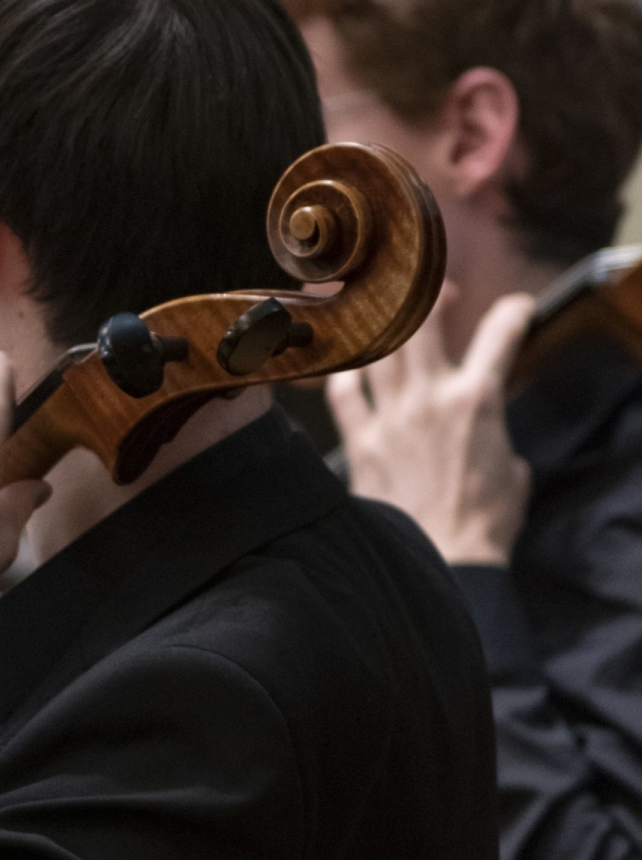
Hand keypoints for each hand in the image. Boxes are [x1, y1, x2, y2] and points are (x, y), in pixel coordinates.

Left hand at [327, 289, 534, 565]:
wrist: (443, 562)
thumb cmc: (484, 525)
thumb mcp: (513, 474)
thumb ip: (500, 442)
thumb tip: (494, 445)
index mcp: (478, 402)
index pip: (500, 335)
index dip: (512, 313)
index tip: (516, 309)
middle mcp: (430, 399)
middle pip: (420, 322)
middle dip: (427, 298)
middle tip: (431, 297)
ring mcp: (390, 417)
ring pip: (377, 348)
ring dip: (380, 328)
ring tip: (383, 322)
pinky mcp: (360, 442)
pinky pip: (342, 394)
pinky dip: (343, 376)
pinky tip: (348, 372)